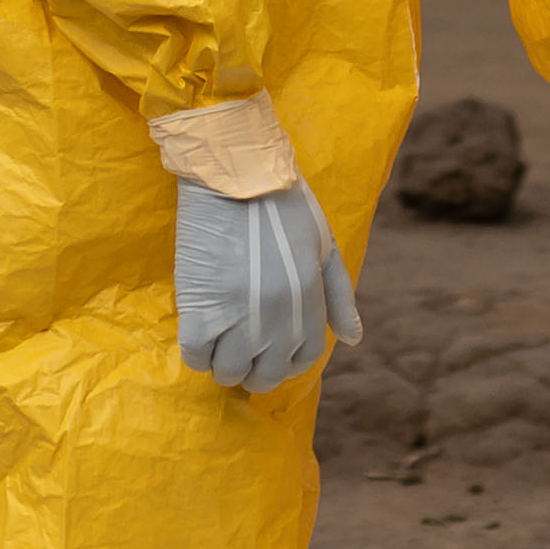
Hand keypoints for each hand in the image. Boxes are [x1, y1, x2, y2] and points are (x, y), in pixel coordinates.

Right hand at [150, 106, 343, 387]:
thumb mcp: (325, 246)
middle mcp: (277, 321)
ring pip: (229, 372)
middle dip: (254, 369)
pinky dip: (198, 353)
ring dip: (224, 363)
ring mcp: (238, 318)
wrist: (237, 174)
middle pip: (265, 374)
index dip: (285, 361)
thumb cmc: (285, 202)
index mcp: (309, 304)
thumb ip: (339, 297)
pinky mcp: (200, 310)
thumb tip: (352, 338)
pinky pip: (196, 356)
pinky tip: (200, 331)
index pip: (302, 359)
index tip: (270, 350)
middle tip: (240, 349)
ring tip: (218, 339)